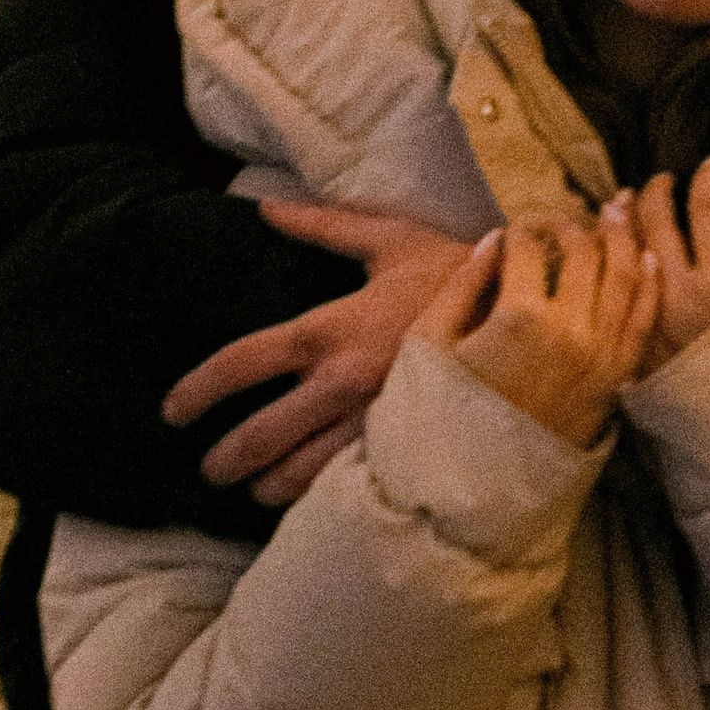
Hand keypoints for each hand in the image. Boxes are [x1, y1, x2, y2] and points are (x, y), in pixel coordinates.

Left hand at [162, 199, 471, 505]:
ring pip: (303, 475)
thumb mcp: (391, 240)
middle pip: (262, 435)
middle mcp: (344, 383)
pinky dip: (326, 496)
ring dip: (270, 488)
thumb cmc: (459, 272)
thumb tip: (265, 207)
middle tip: (210, 471)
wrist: (535, 315)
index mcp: (331, 329)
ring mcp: (376, 423)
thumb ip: (322, 226)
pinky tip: (314, 502)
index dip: (198, 389)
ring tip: (256, 491)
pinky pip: (353, 484)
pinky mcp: (408, 448)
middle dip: (226, 460)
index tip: (173, 410)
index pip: (244, 363)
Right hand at [415, 213, 658, 448]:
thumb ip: (462, 285)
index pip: (530, 246)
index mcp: (520, 316)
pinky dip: (648, 284)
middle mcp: (571, 331)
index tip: (515, 227)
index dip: (521, 227)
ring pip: (628, 277)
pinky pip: (642, 322)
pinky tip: (649, 259)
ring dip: (623, 237)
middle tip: (559, 217)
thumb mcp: (429, 344)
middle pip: (586, 251)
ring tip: (617, 210)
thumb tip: (493, 242)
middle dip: (572, 223)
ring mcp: (601, 358)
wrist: (470, 494)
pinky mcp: (616, 382)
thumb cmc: (437, 421)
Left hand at [630, 158, 709, 370]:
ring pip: (624, 255)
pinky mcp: (638, 350)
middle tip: (662, 181)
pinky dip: (614, 266)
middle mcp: (677, 298)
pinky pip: (615, 296)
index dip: (706, 178)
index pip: (703, 207)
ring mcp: (651, 324)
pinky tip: (619, 255)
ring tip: (629, 203)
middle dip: (655, 191)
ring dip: (624, 221)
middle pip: (653, 223)